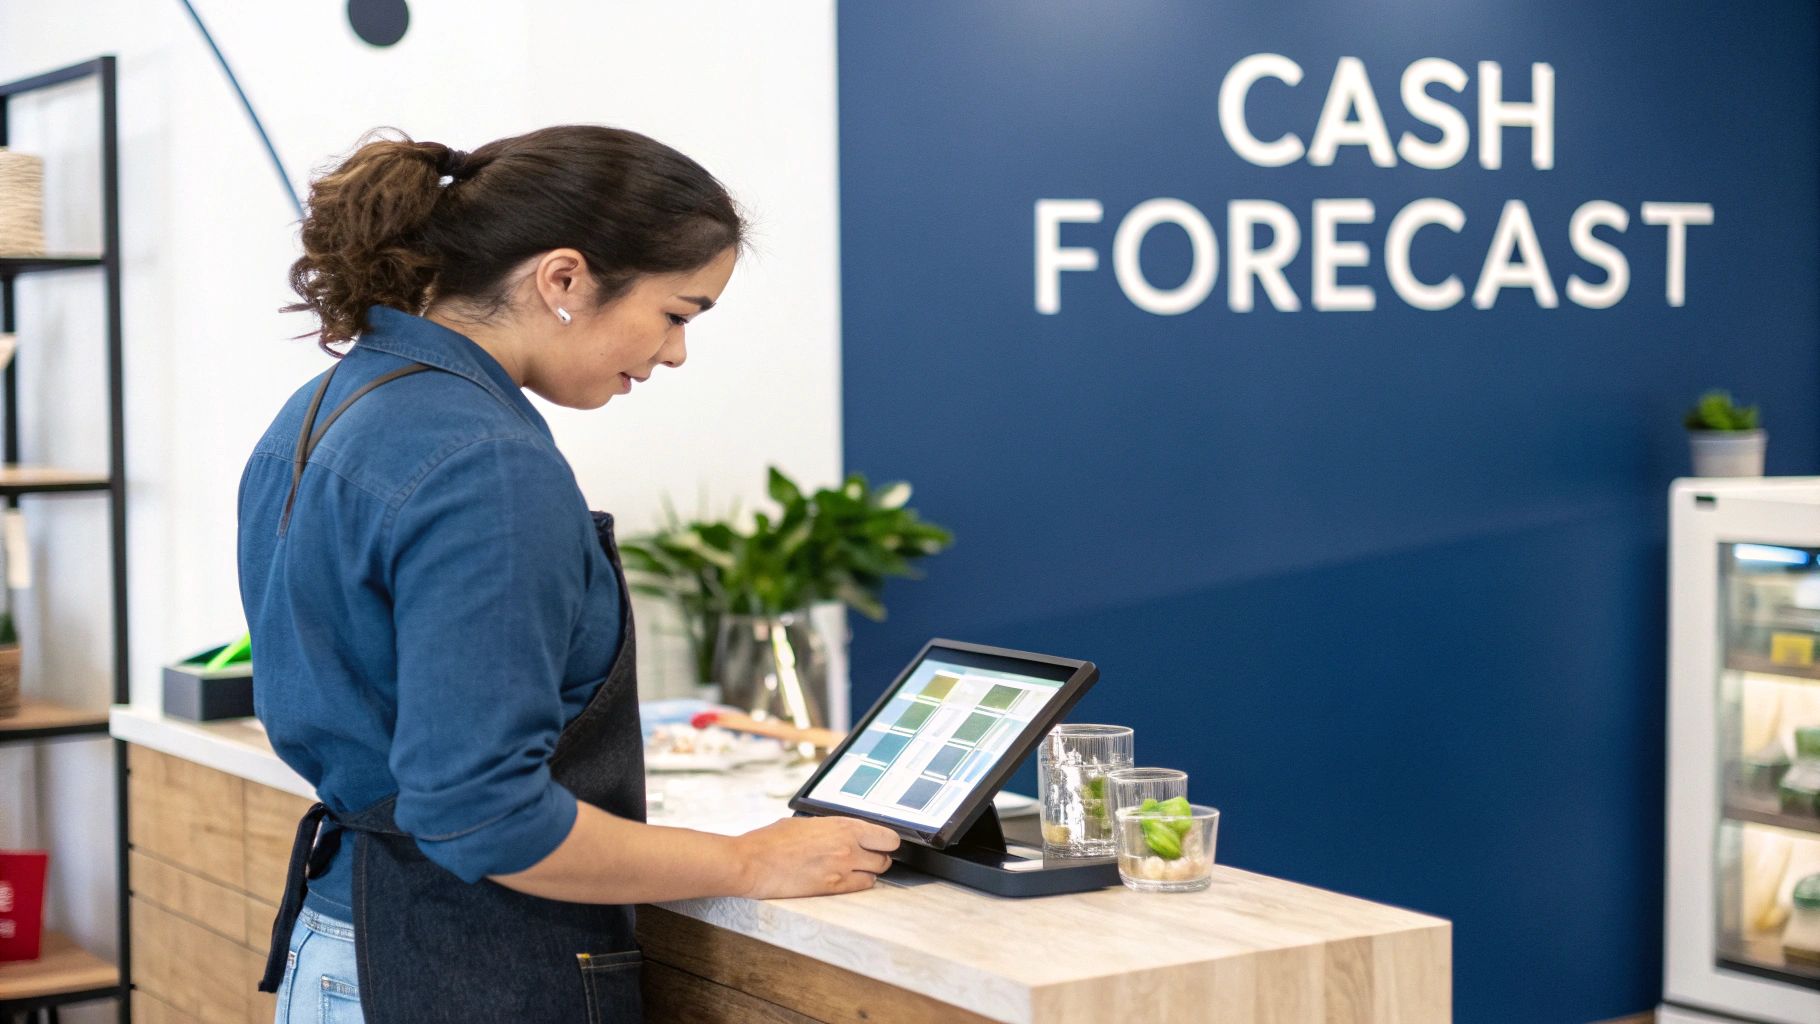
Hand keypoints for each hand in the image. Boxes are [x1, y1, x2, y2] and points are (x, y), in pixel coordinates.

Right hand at [732, 815, 900, 898]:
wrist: (751, 863)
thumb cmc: (771, 841)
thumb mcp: (804, 823)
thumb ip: (829, 828)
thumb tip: (841, 832)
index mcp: (842, 825)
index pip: (888, 836)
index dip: (887, 841)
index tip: (882, 842)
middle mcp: (847, 846)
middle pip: (885, 857)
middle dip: (878, 857)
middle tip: (868, 857)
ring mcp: (842, 869)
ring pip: (876, 874)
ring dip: (869, 872)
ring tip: (854, 868)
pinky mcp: (831, 888)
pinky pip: (860, 887)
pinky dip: (858, 883)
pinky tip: (845, 879)